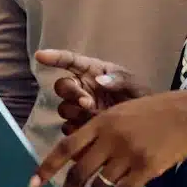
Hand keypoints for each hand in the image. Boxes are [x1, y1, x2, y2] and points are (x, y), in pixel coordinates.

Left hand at [28, 90, 186, 186]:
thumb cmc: (154, 111)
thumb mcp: (121, 111)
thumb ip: (101, 130)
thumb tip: (80, 155)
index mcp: (101, 122)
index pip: (66, 147)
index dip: (47, 167)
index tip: (33, 183)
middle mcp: (110, 138)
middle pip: (80, 172)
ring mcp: (128, 154)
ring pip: (101, 186)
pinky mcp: (145, 168)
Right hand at [34, 49, 149, 133]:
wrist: (147, 126)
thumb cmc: (138, 97)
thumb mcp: (134, 84)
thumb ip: (120, 80)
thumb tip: (100, 80)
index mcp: (91, 71)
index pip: (69, 60)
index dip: (54, 57)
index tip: (40, 56)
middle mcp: (81, 87)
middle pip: (62, 86)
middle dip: (71, 93)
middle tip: (87, 102)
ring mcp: (79, 108)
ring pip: (64, 109)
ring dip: (76, 113)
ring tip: (95, 117)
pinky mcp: (80, 127)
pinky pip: (68, 129)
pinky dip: (77, 130)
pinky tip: (90, 131)